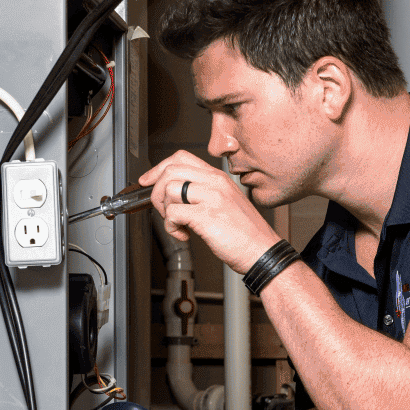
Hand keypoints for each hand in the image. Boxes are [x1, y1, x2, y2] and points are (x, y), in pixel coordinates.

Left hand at [138, 151, 281, 274]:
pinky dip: (171, 228)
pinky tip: (184, 235)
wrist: (262, 252)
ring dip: (166, 212)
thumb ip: (203, 194)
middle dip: (157, 192)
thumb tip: (173, 195)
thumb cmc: (245, 233)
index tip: (147, 181)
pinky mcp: (207, 215)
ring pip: (169, 190)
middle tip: (163, 210)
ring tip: (179, 225)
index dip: (158, 169)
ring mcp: (212, 197)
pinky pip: (173, 214)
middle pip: (170, 170)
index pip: (181, 158)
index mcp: (219, 177)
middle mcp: (215, 182)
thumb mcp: (226, 203)